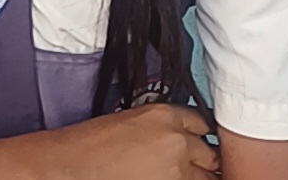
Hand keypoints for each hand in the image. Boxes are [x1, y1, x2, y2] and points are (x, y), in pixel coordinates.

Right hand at [48, 103, 219, 179]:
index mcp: (164, 114)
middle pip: (210, 152)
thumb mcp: (132, 121)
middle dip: (206, 161)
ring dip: (199, 177)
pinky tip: (170, 179)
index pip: (201, 122)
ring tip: (180, 175)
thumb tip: (177, 142)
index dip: (199, 136)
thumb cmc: (93, 145)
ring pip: (208, 177)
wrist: (76, 166)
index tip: (200, 144)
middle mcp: (177, 139)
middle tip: (199, 167)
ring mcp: (178, 169)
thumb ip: (161, 129)